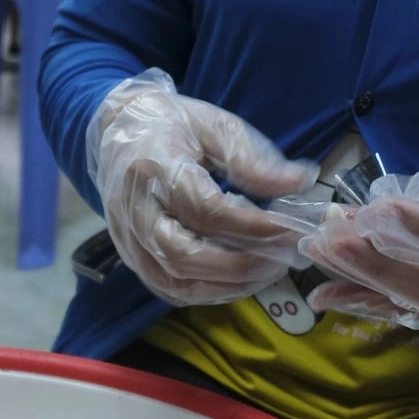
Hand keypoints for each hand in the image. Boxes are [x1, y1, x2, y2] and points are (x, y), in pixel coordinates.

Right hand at [86, 69, 318, 305]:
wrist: (117, 132)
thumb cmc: (172, 126)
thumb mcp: (215, 127)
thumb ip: (253, 160)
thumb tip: (302, 182)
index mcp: (154, 167)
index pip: (205, 209)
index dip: (253, 226)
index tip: (293, 229)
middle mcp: (134, 210)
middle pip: (184, 255)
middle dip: (242, 265)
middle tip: (285, 258)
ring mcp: (128, 239)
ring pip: (175, 281)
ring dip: (228, 285)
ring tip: (269, 271)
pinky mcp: (131, 258)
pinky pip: (169, 289)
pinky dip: (208, 292)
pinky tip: (240, 279)